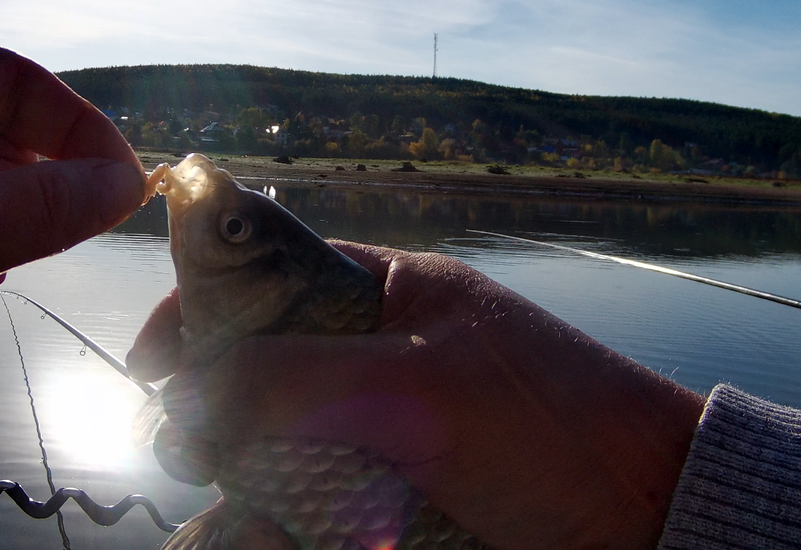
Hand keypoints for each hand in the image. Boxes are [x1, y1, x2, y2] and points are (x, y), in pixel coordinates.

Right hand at [127, 241, 703, 549]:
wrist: (648, 523)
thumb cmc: (552, 428)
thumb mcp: (420, 386)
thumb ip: (294, 378)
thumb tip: (179, 393)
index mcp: (385, 292)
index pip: (266, 276)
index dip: (201, 308)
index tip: (152, 361)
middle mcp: (372, 356)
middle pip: (256, 373)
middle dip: (214, 413)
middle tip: (190, 454)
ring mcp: (379, 431)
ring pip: (275, 448)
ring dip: (249, 483)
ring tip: (249, 514)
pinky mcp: (388, 497)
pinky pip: (309, 504)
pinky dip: (286, 523)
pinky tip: (280, 535)